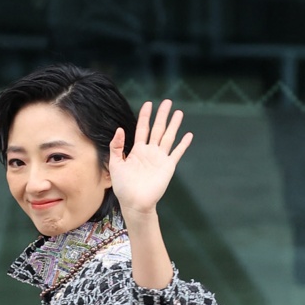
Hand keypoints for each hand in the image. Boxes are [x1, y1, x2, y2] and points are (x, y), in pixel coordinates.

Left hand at [108, 100, 191, 220]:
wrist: (134, 203)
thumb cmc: (123, 187)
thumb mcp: (115, 164)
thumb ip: (116, 146)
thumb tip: (120, 129)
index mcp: (137, 150)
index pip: (142, 129)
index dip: (145, 116)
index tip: (148, 104)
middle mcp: (150, 152)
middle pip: (157, 129)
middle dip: (162, 115)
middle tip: (167, 101)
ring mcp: (160, 158)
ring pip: (168, 137)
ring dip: (174, 125)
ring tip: (179, 112)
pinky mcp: (168, 167)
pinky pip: (177, 153)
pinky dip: (183, 144)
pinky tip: (188, 135)